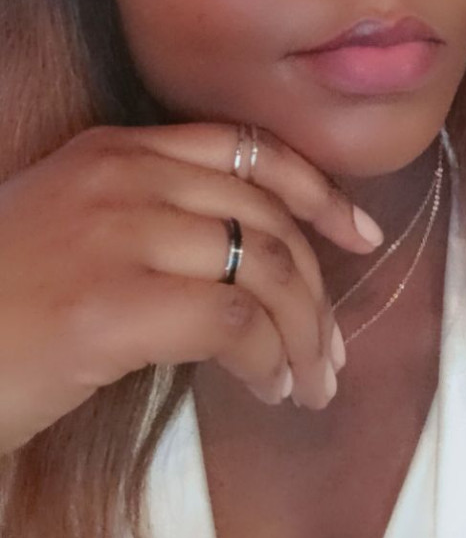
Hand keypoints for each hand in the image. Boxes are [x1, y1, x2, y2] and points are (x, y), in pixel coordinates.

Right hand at [0, 121, 382, 452]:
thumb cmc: (0, 300)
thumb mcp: (73, 226)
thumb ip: (151, 217)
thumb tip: (248, 263)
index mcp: (115, 149)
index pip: (247, 148)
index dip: (317, 189)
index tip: (358, 230)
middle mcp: (123, 175)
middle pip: (267, 213)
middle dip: (316, 283)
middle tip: (333, 344)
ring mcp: (119, 234)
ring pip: (263, 269)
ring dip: (302, 333)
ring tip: (310, 380)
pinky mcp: (113, 306)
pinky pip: (235, 325)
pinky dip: (268, 360)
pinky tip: (270, 389)